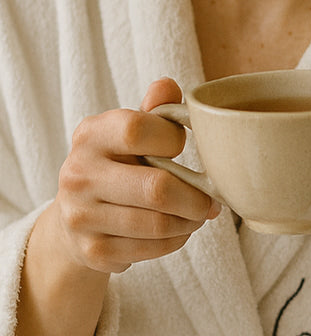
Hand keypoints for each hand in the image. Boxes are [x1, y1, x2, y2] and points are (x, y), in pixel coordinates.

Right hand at [52, 77, 219, 274]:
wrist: (74, 220)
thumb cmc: (116, 166)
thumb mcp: (126, 133)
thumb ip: (151, 111)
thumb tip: (168, 86)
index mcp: (90, 134)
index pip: (139, 129)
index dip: (174, 139)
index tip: (183, 148)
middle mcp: (78, 173)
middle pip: (157, 188)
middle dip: (196, 197)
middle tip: (211, 200)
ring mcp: (81, 215)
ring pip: (159, 224)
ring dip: (189, 222)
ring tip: (197, 216)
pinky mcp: (92, 250)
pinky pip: (151, 249)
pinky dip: (174, 242)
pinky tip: (176, 231)